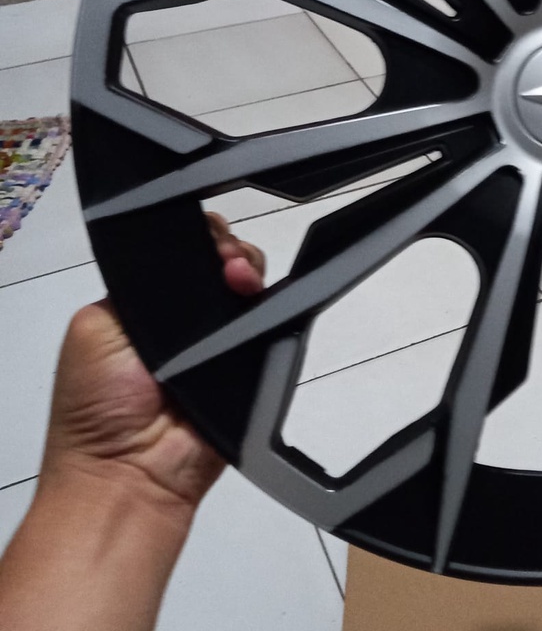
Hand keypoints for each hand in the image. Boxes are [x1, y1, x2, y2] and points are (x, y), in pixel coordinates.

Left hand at [40, 214, 265, 511]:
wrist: (132, 473)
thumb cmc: (98, 405)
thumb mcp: (96, 328)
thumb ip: (136, 289)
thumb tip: (181, 257)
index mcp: (148, 304)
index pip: (184, 253)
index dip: (200, 239)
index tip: (208, 241)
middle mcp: (189, 317)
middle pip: (221, 263)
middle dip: (229, 249)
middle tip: (228, 262)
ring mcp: (225, 339)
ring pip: (250, 287)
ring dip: (251, 270)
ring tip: (242, 278)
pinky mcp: (253, 363)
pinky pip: (271, 324)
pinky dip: (273, 304)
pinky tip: (258, 293)